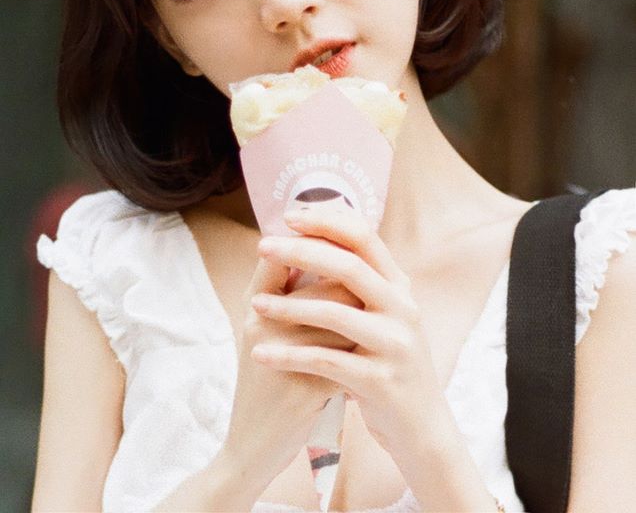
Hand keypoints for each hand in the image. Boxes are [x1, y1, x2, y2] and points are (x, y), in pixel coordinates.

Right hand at [220, 246, 361, 497]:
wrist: (252, 447)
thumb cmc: (268, 379)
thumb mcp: (266, 331)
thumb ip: (288, 293)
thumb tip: (329, 250)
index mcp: (253, 306)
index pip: (279, 255)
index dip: (312, 243)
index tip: (340, 243)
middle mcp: (262, 324)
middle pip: (324, 285)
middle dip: (352, 287)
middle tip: (370, 287)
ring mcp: (282, 356)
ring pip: (341, 319)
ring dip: (362, 321)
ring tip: (373, 322)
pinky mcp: (304, 390)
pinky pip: (346, 359)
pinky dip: (361, 357)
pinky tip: (370, 359)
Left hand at [250, 207, 443, 464]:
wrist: (420, 426)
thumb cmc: (387, 361)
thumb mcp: (382, 314)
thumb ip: (358, 280)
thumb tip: (313, 236)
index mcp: (399, 285)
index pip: (364, 236)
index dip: (326, 221)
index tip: (289, 216)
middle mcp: (403, 308)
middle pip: (348, 266)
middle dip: (301, 251)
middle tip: (263, 245)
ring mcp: (395, 344)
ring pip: (335, 313)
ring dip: (289, 306)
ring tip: (254, 306)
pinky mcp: (380, 381)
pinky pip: (326, 361)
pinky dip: (289, 356)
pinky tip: (261, 354)